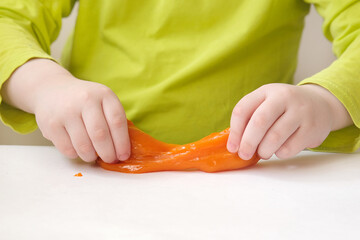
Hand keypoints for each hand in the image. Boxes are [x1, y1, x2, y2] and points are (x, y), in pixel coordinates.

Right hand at [2, 59, 129, 162]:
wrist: (52, 88)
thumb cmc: (84, 100)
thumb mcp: (103, 101)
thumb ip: (113, 120)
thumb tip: (121, 151)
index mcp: (104, 94)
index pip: (117, 121)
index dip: (122, 142)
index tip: (124, 155)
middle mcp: (86, 100)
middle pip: (100, 135)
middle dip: (108, 153)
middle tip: (110, 160)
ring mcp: (67, 111)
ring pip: (84, 145)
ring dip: (91, 156)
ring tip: (93, 156)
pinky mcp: (51, 124)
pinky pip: (67, 149)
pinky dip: (75, 154)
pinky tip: (78, 150)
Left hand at [227, 83, 352, 159]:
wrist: (321, 104)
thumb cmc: (284, 108)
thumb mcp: (266, 103)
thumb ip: (250, 118)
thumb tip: (235, 144)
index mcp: (266, 91)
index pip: (242, 110)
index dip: (235, 131)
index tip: (232, 147)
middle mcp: (284, 97)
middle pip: (259, 122)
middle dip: (248, 142)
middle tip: (244, 154)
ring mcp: (300, 112)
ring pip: (275, 137)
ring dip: (264, 150)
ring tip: (262, 153)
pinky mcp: (312, 128)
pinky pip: (289, 147)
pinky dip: (279, 153)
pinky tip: (279, 150)